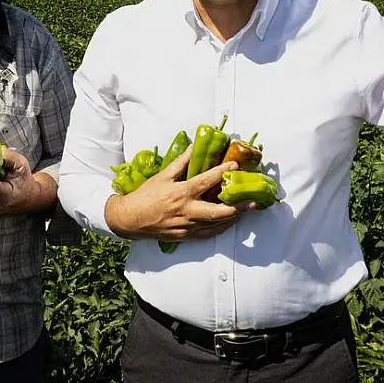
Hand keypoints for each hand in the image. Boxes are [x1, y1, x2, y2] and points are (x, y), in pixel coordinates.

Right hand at [104, 145, 252, 241]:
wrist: (130, 220)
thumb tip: (193, 147)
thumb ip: (180, 162)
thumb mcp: (162, 176)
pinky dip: (221, 227)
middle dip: (238, 206)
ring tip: (246, 210)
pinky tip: (229, 222)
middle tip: (252, 201)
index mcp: (180, 193)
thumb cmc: (145, 196)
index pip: (205, 181)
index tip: (234, 165)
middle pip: (218, 211)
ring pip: (216, 224)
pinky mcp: (186, 236)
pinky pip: (208, 234)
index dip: (221, 172)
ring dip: (233, 217)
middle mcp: (186, 211)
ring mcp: (187, 226)